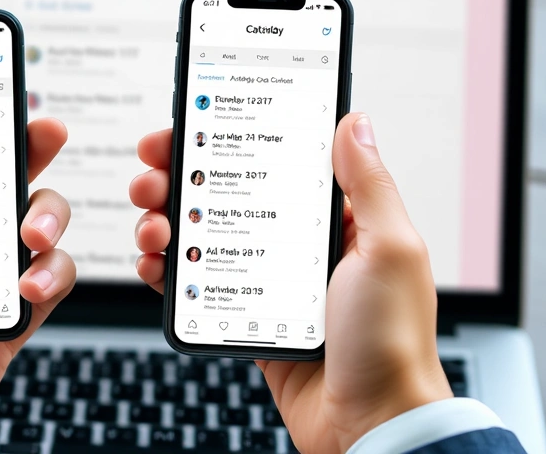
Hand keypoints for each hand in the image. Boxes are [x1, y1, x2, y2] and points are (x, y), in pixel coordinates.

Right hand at [129, 113, 452, 453]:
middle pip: (225, 194)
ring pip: (203, 236)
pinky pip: (198, 285)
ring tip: (153, 227)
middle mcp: (296, 245)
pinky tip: (156, 265)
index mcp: (335, 221)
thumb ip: (368, 184)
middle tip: (153, 178)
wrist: (371, 423)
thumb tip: (355, 121)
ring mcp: (266, 280)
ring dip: (166, 222)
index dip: (227, 138)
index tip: (187, 125)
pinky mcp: (244, 315)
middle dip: (179, 179)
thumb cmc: (392, 340)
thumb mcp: (390, 248)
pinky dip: (169, 272)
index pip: (271, 162)